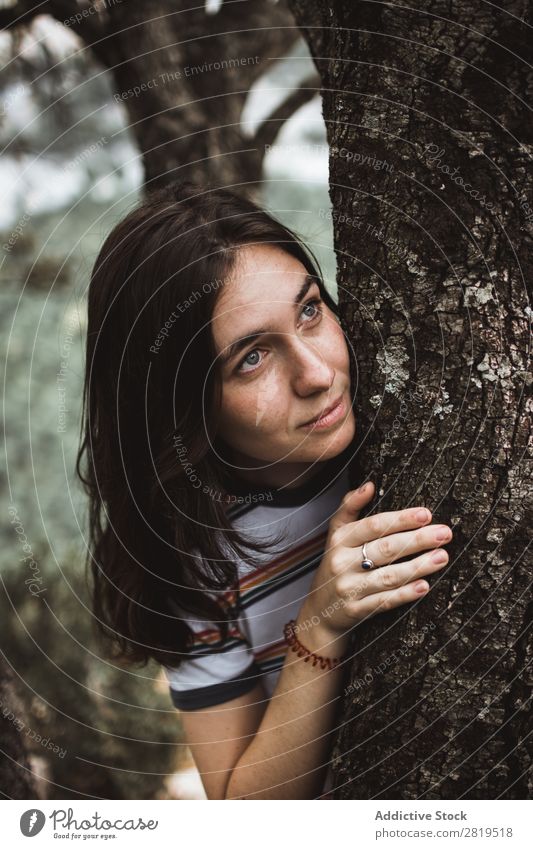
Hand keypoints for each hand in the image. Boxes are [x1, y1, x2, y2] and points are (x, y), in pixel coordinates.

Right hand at [298, 481, 452, 638]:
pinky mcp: (356, 610)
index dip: (401, 519)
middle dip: (418, 540)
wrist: (319, 612)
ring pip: (388, 576)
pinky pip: (384, 602)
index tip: (426, 514)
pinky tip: (424, 586)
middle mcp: (342, 562)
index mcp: (339, 540)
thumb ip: (350, 507)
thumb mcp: (336, 535)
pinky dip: (405, 594)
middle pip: (385, 549)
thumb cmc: (336, 565)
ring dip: (418, 566)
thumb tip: (369, 485)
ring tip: (442, 557)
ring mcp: (349, 588)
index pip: (374, 526)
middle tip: (444, 534)